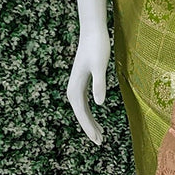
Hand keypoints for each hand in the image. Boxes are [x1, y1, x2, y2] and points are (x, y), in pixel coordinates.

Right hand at [66, 28, 110, 144]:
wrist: (92, 32)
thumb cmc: (97, 47)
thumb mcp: (100, 66)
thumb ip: (99, 84)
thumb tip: (99, 104)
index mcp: (75, 88)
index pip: (82, 114)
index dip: (89, 128)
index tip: (97, 140)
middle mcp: (73, 89)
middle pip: (81, 115)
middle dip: (89, 129)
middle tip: (100, 143)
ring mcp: (76, 86)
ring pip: (82, 110)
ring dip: (90, 123)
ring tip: (101, 136)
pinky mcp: (82, 82)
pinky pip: (84, 103)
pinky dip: (90, 114)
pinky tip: (97, 120)